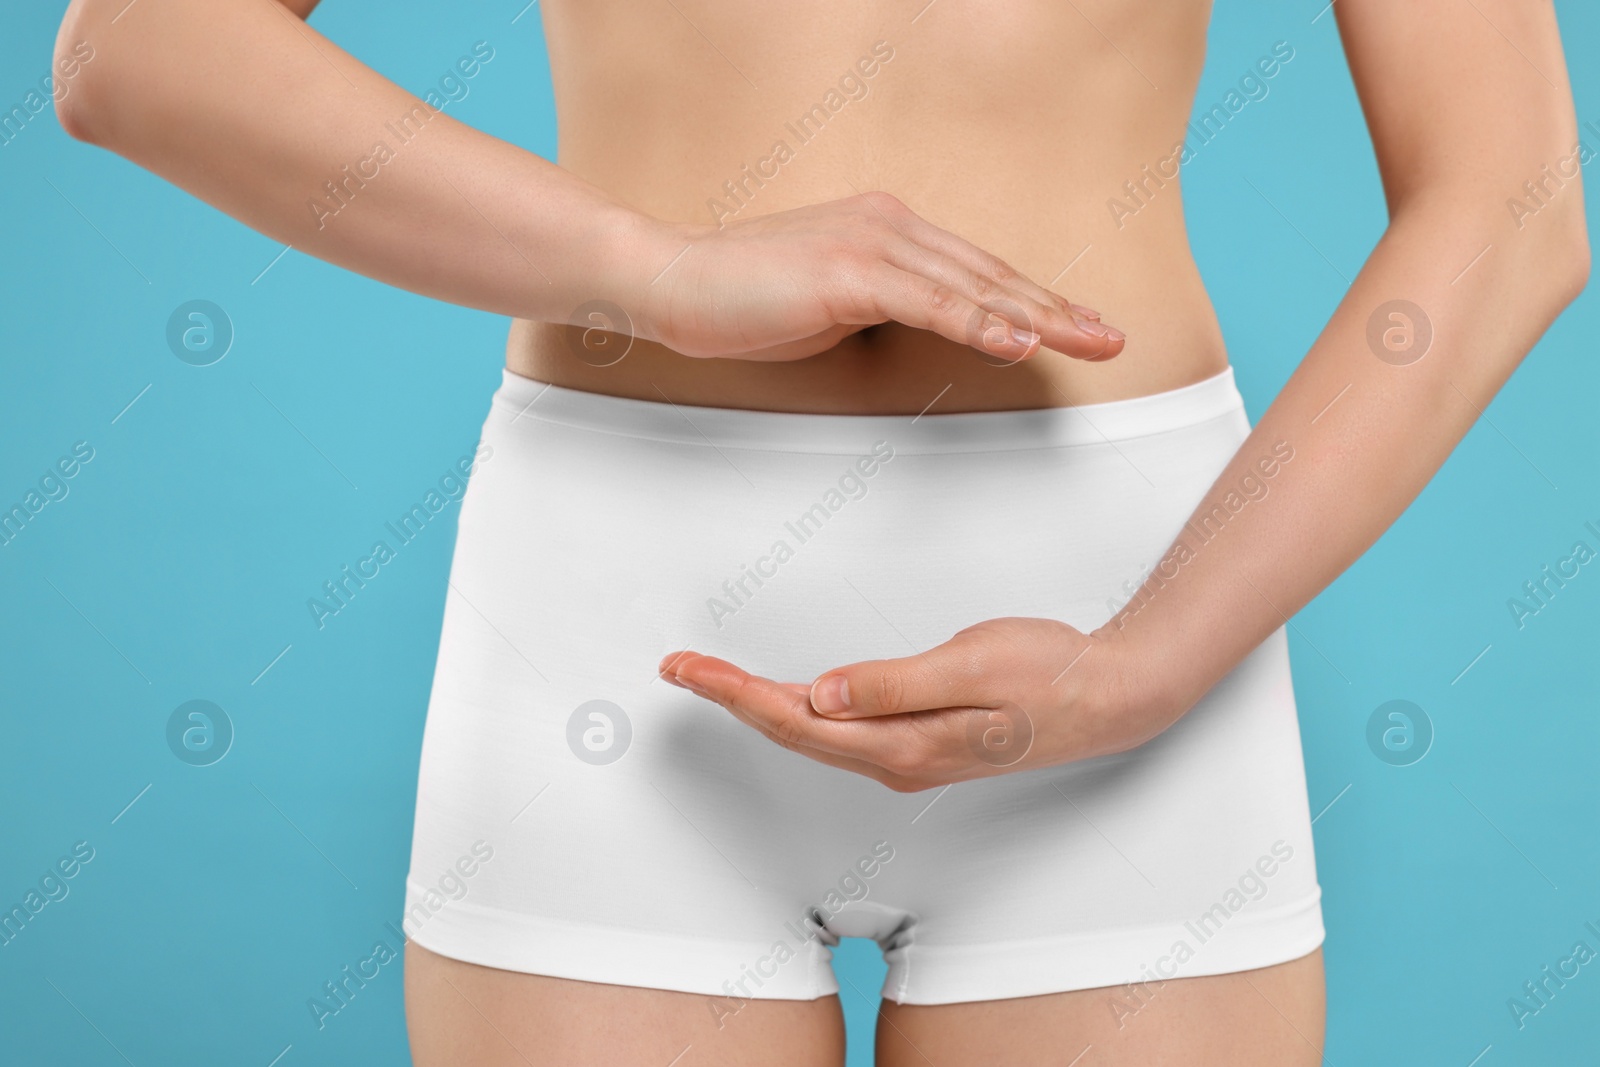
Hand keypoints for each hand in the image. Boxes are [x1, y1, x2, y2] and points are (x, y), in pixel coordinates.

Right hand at [629, 192, 1123, 362]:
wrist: (671, 281)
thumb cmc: (740, 300)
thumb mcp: (829, 305)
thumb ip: (880, 309)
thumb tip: (916, 332)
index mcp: (889, 230)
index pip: (977, 272)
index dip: (1033, 301)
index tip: (1077, 326)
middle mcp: (890, 225)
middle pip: (990, 275)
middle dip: (1057, 308)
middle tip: (1111, 337)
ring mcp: (871, 243)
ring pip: (973, 286)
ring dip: (1037, 317)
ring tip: (1088, 340)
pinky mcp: (848, 271)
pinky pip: (929, 301)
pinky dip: (977, 321)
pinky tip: (1016, 341)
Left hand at [657, 617, 1164, 791]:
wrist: (1111, 698)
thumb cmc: (1052, 676)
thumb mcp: (973, 665)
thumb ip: (894, 684)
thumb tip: (821, 694)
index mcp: (903, 743)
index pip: (794, 720)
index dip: (733, 694)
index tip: (687, 668)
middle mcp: (898, 759)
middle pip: (791, 731)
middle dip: (730, 699)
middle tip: (680, 666)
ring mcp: (909, 756)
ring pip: (813, 734)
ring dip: (758, 706)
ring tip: (713, 678)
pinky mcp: (921, 742)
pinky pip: (840, 733)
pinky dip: (798, 711)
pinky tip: (784, 698)